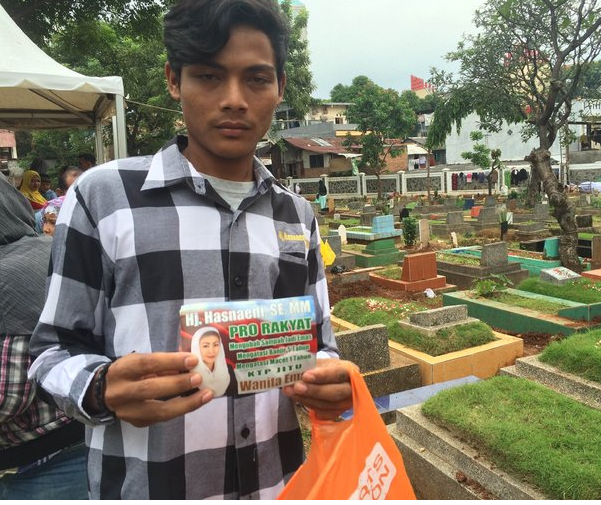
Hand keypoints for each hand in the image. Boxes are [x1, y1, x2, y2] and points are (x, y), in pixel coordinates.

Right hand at [85, 352, 212, 426]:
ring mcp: (128, 412)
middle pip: (150, 389)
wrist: (104, 393)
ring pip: (159, 411)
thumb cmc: (130, 372)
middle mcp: (121, 392)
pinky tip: (197, 402)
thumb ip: (162, 363)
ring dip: (187, 403)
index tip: (192, 360)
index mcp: (122, 370)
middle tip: (199, 378)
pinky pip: (163, 418)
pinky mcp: (138, 423)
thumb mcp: (140, 361)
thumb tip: (191, 362)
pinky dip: (182, 409)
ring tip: (207, 394)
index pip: (147, 364)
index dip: (170, 362)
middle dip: (178, 384)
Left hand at [282, 358, 355, 419]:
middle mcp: (351, 388)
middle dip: (313, 391)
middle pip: (334, 393)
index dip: (322, 376)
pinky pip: (324, 414)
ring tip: (290, 391)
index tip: (305, 376)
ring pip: (327, 405)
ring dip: (306, 399)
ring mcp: (346, 403)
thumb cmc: (325, 368)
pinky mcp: (338, 413)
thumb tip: (293, 371)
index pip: (338, 373)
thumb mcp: (320, 362)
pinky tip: (298, 399)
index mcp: (349, 370)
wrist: (330, 377)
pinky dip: (310, 406)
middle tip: (296, 387)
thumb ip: (310, 366)